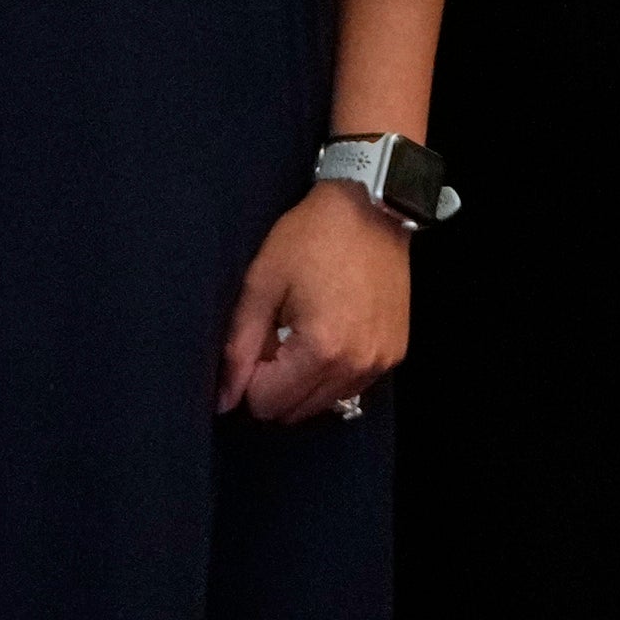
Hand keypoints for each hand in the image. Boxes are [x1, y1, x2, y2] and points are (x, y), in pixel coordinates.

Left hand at [216, 181, 408, 424]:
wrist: (374, 208)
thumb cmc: (312, 237)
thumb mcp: (263, 282)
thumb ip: (239, 346)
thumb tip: (224, 399)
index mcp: (321, 350)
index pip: (267, 403)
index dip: (249, 378)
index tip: (254, 342)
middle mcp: (356, 367)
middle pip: (295, 412)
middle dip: (275, 384)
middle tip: (274, 336)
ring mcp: (380, 364)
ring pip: (323, 405)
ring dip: (304, 382)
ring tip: (301, 332)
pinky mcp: (394, 355)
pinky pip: (351, 388)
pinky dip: (331, 374)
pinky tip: (328, 333)